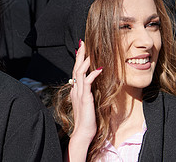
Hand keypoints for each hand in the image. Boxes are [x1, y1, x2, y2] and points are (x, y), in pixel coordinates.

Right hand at [67, 41, 102, 161]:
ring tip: (89, 50)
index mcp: (76, 90)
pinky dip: (93, 74)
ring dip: (84, 60)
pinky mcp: (84, 98)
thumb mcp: (86, 103)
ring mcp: (79, 93)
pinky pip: (88, 82)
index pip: (76, 71)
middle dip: (79, 54)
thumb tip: (90, 85)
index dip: (78, 59)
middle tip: (82, 43)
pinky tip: (100, 68)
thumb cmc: (87, 120)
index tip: (81, 49)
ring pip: (79, 72)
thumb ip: (87, 93)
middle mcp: (75, 89)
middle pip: (76, 68)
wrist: (83, 132)